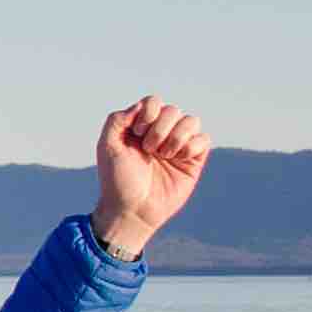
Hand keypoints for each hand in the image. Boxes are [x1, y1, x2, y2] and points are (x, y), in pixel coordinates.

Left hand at [91, 98, 210, 259]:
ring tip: (164, 155)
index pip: (154, 102)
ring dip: (177, 136)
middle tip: (149, 149)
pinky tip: (178, 159)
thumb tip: (141, 106)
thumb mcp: (107, 146)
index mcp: (140, 127)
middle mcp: (160, 134)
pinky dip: (191, 146)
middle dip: (160, 128)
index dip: (149, 112)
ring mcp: (178, 146)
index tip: (137, 133)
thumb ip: (116, 119)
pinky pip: (204, 139)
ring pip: (191, 121)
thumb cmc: (117, 180)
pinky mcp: (193, 161)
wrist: (132, 210)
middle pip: (173, 110)